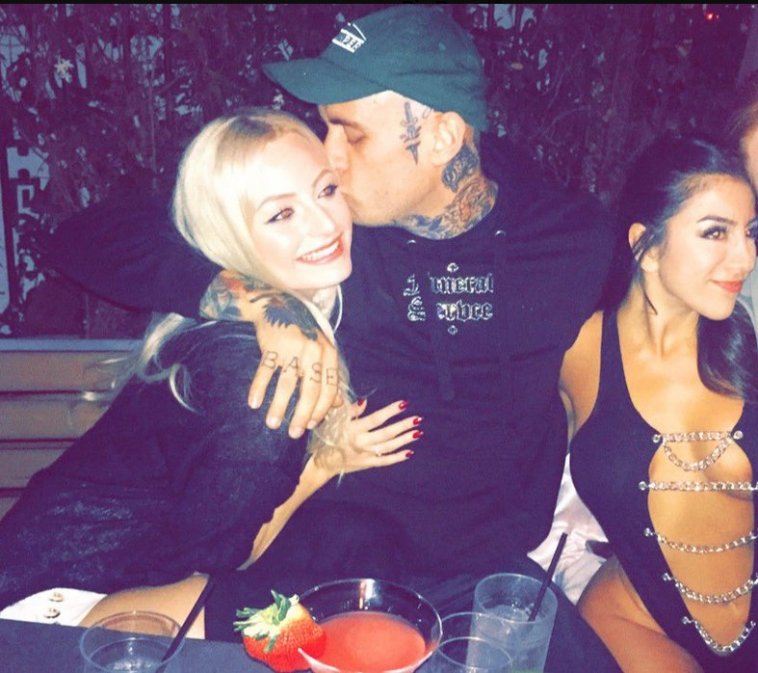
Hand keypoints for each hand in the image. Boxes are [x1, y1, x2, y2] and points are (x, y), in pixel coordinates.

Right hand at [199, 270, 341, 437]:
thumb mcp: (320, 353)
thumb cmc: (303, 334)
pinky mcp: (272, 344)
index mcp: (328, 354)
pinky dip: (258, 388)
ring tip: (272, 424)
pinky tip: (253, 403)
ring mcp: (293, 347)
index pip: (328, 389)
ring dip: (278, 406)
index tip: (311, 425)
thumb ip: (328, 377)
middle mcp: (313, 350)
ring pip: (287, 384)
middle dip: (302, 415)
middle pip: (310, 390)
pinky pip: (265, 371)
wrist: (279, 305)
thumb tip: (336, 405)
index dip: (320, 410)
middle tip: (294, 434)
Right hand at [316, 400, 421, 477]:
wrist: (322, 463)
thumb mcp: (335, 420)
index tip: (404, 404)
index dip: (390, 411)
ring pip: (388, 447)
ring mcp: (365, 455)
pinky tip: (410, 452)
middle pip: (386, 434)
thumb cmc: (328, 436)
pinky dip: (398, 457)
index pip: (375, 419)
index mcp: (353, 429)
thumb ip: (350, 410)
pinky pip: (385, 461)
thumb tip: (364, 400)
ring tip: (418, 432)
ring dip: (404, 440)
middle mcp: (361, 443)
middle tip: (418, 418)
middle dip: (403, 426)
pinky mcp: (367, 464)